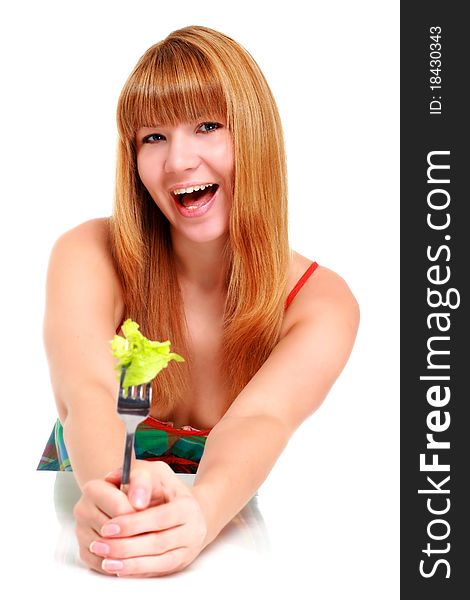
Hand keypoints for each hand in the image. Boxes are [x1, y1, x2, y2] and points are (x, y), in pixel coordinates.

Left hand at [79, 461, 208, 576]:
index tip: (108, 526)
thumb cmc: (167, 490)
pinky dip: (138, 571)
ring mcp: (188, 549)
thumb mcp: (155, 473)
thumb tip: (113, 478)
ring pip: (158, 561)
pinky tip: (119, 568)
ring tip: (105, 560)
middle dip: (126, 546)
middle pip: (158, 542)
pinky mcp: (180, 562)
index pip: (160, 517)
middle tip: (100, 545)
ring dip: (130, 563)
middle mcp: (192, 529)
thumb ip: (135, 475)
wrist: (190, 511)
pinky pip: (158, 571)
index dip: (133, 524)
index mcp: (187, 505)